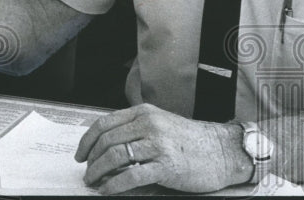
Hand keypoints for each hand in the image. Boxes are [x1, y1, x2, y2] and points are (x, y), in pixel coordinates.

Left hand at [74, 104, 250, 193]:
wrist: (224, 151)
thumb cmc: (192, 141)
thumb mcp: (161, 124)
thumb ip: (136, 129)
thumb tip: (107, 146)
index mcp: (144, 113)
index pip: (104, 124)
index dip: (87, 140)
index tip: (80, 153)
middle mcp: (149, 125)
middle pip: (107, 141)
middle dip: (91, 159)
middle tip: (86, 172)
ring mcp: (158, 144)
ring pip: (115, 157)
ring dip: (98, 171)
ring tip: (94, 181)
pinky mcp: (166, 165)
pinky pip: (131, 175)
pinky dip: (114, 184)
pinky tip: (108, 190)